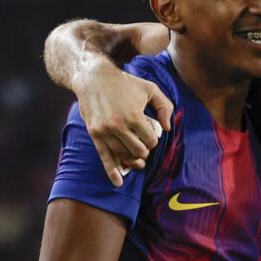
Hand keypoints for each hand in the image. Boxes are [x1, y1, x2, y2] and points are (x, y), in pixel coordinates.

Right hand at [72, 56, 172, 186]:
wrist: (93, 78)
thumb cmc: (125, 83)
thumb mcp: (150, 88)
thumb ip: (165, 106)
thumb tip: (167, 128)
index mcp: (135, 115)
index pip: (151, 140)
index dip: (154, 140)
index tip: (151, 136)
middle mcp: (119, 125)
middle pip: (138, 151)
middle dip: (144, 151)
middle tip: (144, 147)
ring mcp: (105, 131)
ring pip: (123, 155)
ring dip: (132, 160)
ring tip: (138, 160)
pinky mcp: (94, 134)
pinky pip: (104, 157)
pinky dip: (111, 172)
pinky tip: (118, 183)